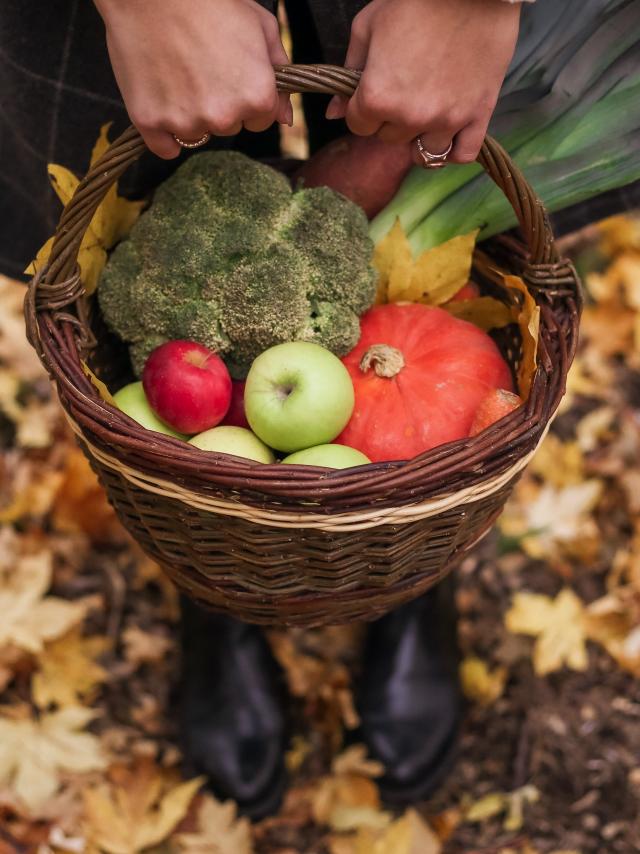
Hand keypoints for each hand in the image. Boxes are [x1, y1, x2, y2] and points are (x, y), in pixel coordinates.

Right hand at [94, 0, 291, 158]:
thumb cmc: (208, 0)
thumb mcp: (260, 25)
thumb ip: (280, 71)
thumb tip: (285, 118)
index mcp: (257, 96)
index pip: (261, 120)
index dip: (248, 97)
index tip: (231, 74)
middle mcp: (225, 116)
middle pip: (230, 127)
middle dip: (220, 104)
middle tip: (201, 66)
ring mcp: (186, 122)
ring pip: (198, 134)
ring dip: (192, 115)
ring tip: (178, 73)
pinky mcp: (150, 122)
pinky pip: (167, 147)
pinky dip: (165, 133)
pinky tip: (162, 103)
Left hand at [326, 0, 520, 164]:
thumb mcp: (368, 26)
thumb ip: (349, 71)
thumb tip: (334, 112)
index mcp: (377, 96)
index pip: (358, 126)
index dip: (362, 108)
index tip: (374, 89)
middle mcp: (410, 116)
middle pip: (389, 138)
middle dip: (391, 118)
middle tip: (404, 88)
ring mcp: (446, 119)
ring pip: (423, 152)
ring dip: (419, 135)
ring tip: (425, 111)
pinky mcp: (478, 115)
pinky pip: (462, 154)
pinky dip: (453, 150)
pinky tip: (449, 133)